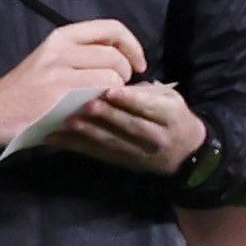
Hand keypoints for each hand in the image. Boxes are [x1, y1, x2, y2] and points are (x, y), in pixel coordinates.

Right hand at [0, 19, 147, 145]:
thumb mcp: (51, 61)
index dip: (132, 45)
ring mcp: (61, 72)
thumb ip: (83, 55)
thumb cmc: (27, 90)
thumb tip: (124, 60)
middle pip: (115, 55)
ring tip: (105, 102)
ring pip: (113, 76)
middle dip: (125, 75)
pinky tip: (98, 112)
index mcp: (61, 36)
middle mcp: (61, 49)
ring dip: (117, 93)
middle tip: (117, 90)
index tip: (138, 64)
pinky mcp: (61, 95)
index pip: (110, 28)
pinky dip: (107, 104)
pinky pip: (101, 95)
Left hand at [48, 81, 207, 175]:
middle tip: (86, 105)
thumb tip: (115, 82)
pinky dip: (79, 146)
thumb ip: (146, 91)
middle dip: (108, 116)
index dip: (131, 100)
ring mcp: (140, 154)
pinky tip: (61, 139)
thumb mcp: (170, 98)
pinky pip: (100, 154)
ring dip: (90, 132)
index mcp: (171, 116)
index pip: (150, 107)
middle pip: (131, 126)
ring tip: (70, 122)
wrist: (184, 154)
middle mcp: (158, 137)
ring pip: (114, 143)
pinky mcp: (124, 163)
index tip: (111, 90)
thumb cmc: (172, 116)